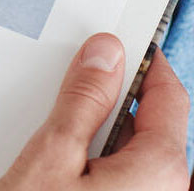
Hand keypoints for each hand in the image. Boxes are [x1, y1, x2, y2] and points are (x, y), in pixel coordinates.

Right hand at [0, 36, 187, 189]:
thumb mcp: (51, 153)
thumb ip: (85, 99)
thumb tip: (107, 55)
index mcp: (164, 172)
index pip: (170, 97)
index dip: (147, 65)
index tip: (131, 46)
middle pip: (158, 134)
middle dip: (120, 114)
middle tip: (77, 106)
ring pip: (147, 166)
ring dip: (114, 151)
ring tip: (66, 158)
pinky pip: (139, 190)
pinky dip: (114, 177)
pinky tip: (74, 182)